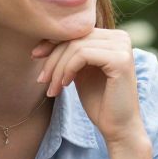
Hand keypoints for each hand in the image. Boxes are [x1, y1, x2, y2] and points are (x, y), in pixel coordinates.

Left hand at [32, 29, 142, 148]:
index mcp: (113, 37)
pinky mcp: (120, 60)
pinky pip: (83, 55)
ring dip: (58, 68)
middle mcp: (121, 37)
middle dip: (53, 58)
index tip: (35, 56)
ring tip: (53, 88)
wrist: (118, 127)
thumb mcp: (80, 71)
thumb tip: (44, 37)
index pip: (76, 31)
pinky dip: (68, 69)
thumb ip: (70, 53)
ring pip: (76, 46)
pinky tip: (65, 85)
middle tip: (42, 80)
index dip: (52, 42)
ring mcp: (122, 47)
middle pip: (74, 37)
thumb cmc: (99, 101)